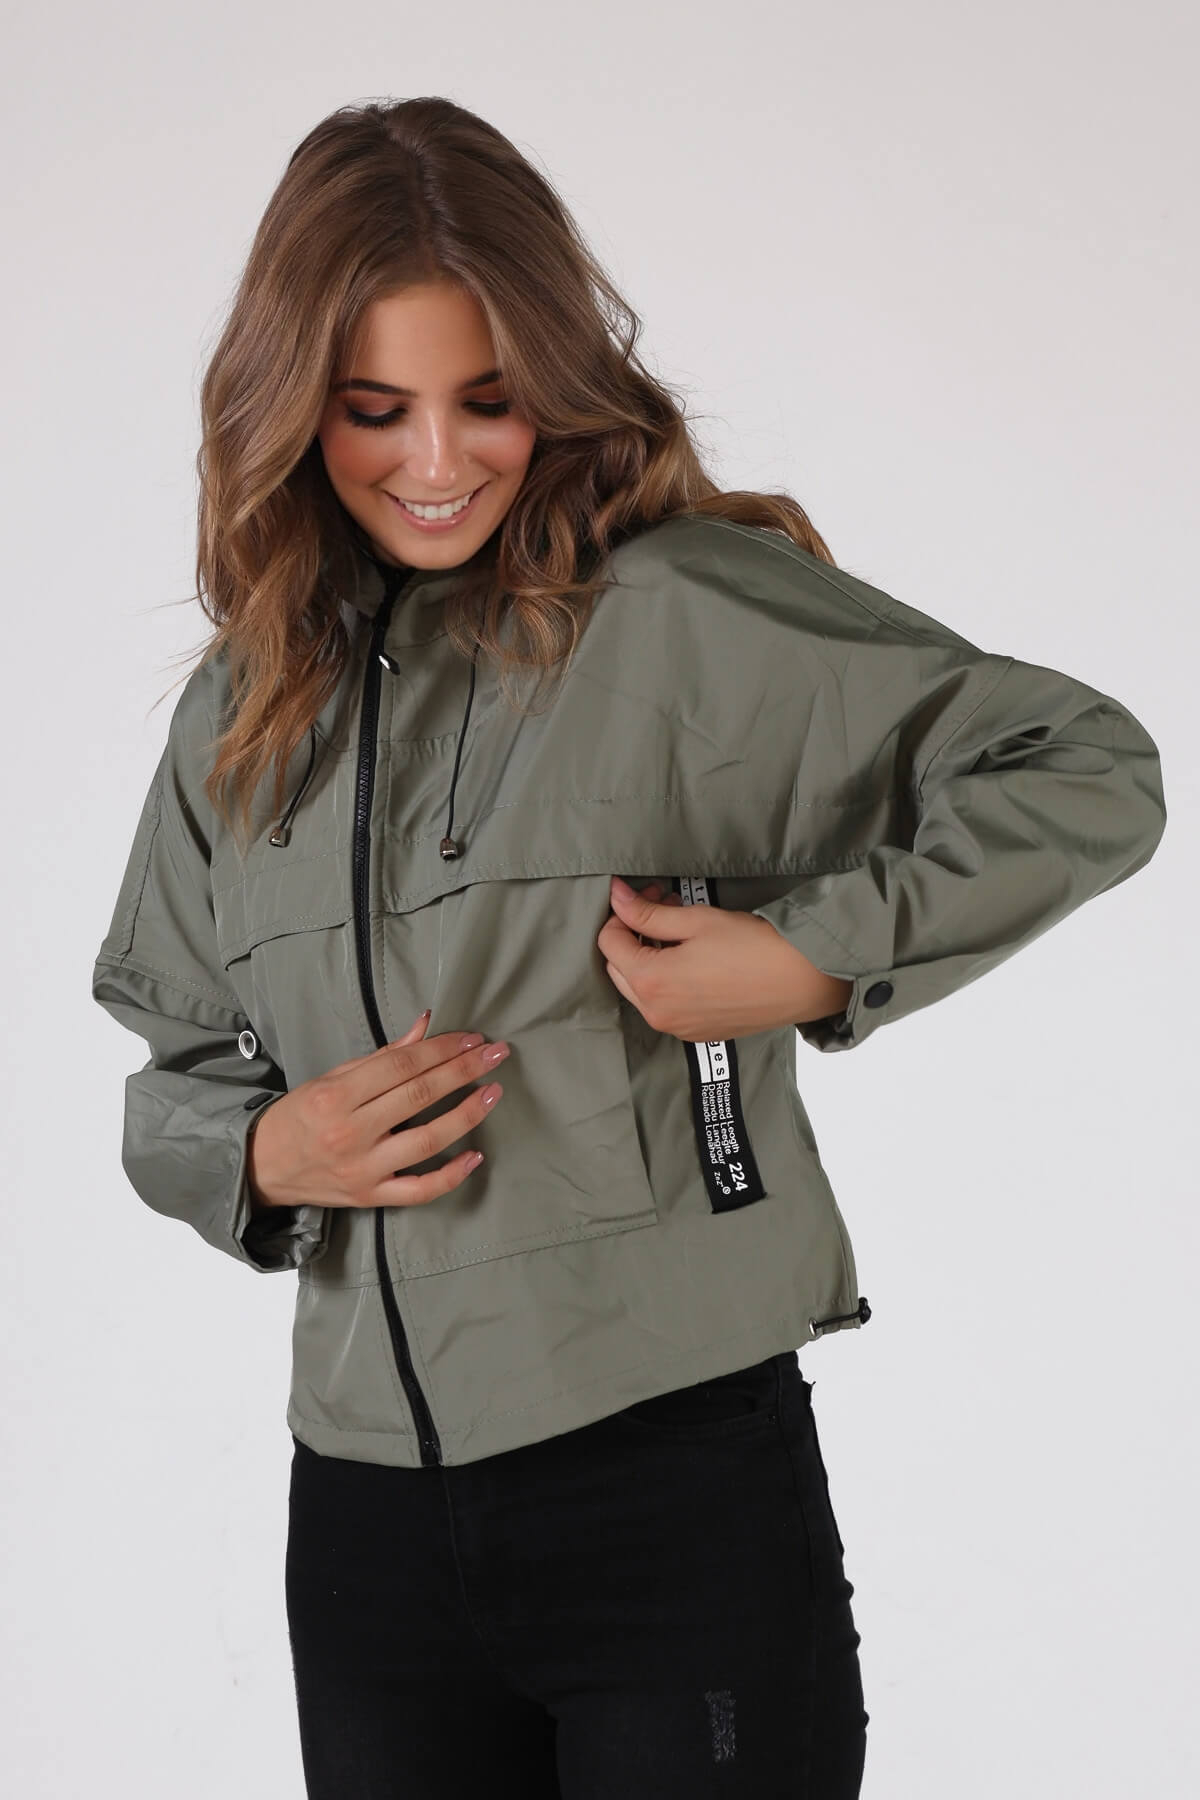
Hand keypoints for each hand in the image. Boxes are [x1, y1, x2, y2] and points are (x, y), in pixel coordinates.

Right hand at [247, 1012, 510, 1212]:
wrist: (263, 1167)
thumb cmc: (300, 1116)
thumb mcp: (332, 1077)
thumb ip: (382, 1056)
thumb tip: (426, 1026)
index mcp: (337, 1096)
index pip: (402, 1066)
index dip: (442, 1049)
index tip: (472, 1039)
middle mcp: (350, 1132)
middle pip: (419, 1096)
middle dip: (463, 1071)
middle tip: (496, 1054)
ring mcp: (363, 1168)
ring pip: (427, 1141)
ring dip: (466, 1115)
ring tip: (493, 1093)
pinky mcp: (371, 1197)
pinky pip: (419, 1190)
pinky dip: (451, 1175)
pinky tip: (476, 1156)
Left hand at [598, 875, 852, 1041]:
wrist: (803, 980)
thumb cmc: (753, 947)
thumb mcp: (696, 920)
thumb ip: (648, 912)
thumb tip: (616, 897)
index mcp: (651, 983)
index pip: (609, 943)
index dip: (623, 913)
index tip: (647, 895)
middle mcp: (657, 1014)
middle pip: (619, 968)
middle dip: (632, 935)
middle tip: (662, 906)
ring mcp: (677, 1028)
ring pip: (640, 989)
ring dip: (648, 958)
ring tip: (680, 932)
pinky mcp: (696, 1033)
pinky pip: (665, 1006)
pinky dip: (667, 981)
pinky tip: (694, 960)